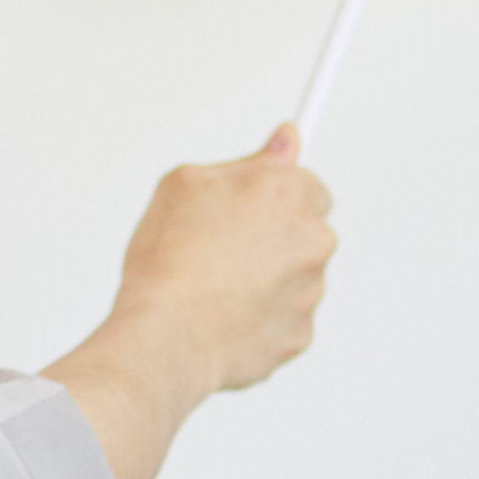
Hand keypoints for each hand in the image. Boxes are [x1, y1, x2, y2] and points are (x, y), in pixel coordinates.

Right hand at [47, 130, 336, 478]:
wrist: (167, 337)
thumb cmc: (169, 261)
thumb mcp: (186, 184)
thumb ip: (247, 161)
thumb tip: (287, 140)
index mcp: (288, 194)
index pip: (307, 184)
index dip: (274, 195)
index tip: (256, 203)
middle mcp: (311, 240)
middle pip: (304, 230)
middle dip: (272, 237)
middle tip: (222, 247)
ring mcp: (309, 291)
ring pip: (293, 277)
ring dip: (266, 278)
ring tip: (214, 286)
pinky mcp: (299, 334)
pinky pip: (283, 318)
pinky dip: (260, 317)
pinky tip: (221, 316)